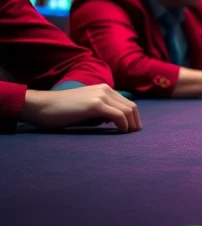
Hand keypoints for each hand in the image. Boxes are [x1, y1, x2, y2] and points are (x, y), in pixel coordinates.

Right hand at [22, 85, 140, 132]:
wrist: (41, 106)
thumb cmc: (61, 111)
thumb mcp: (85, 110)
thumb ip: (100, 113)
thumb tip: (113, 122)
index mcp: (103, 89)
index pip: (127, 103)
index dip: (133, 116)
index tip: (132, 129)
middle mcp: (105, 90)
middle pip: (131, 106)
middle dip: (135, 121)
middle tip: (134, 134)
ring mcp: (101, 96)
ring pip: (127, 110)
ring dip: (131, 124)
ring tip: (128, 135)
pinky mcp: (95, 105)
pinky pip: (118, 116)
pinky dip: (123, 125)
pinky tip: (121, 132)